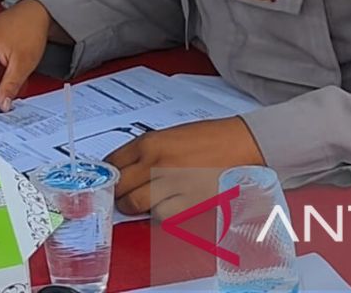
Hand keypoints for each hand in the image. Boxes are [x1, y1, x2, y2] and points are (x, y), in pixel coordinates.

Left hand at [105, 117, 265, 219]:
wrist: (242, 144)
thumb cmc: (209, 138)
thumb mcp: (169, 136)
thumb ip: (146, 151)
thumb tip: (125, 168)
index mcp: (150, 142)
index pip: (113, 162)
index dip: (108, 173)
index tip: (109, 178)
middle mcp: (156, 163)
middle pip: (120, 186)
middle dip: (117, 193)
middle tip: (120, 195)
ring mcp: (171, 184)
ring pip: (136, 204)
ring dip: (134, 207)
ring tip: (139, 204)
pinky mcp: (188, 202)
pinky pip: (161, 215)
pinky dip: (158, 214)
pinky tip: (163, 206)